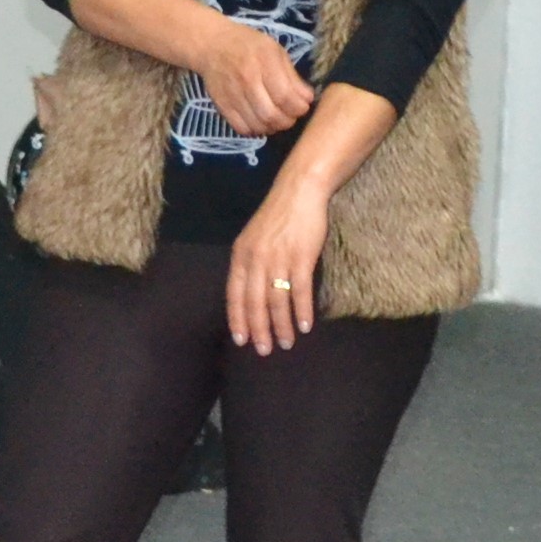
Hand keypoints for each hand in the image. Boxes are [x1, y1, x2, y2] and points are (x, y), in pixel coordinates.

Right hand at [192, 17, 316, 137]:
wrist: (213, 45)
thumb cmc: (249, 45)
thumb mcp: (275, 51)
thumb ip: (292, 76)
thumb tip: (307, 98)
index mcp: (263, 62)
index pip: (285, 96)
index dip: (299, 107)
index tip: (304, 106)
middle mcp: (247, 80)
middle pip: (271, 114)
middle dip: (288, 121)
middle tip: (292, 115)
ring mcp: (232, 95)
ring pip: (257, 125)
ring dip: (273, 128)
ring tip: (278, 120)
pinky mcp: (222, 106)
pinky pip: (241, 128)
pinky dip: (255, 130)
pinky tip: (261, 122)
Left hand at [227, 179, 327, 353]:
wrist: (300, 191)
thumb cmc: (279, 215)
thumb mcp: (254, 238)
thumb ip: (250, 263)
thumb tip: (250, 294)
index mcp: (241, 255)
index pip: (235, 295)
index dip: (238, 319)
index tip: (241, 340)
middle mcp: (257, 259)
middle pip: (255, 303)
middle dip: (259, 330)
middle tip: (264, 350)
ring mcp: (279, 258)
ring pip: (277, 301)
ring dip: (282, 326)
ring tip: (287, 342)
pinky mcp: (302, 257)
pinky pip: (300, 291)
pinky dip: (302, 311)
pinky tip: (305, 325)